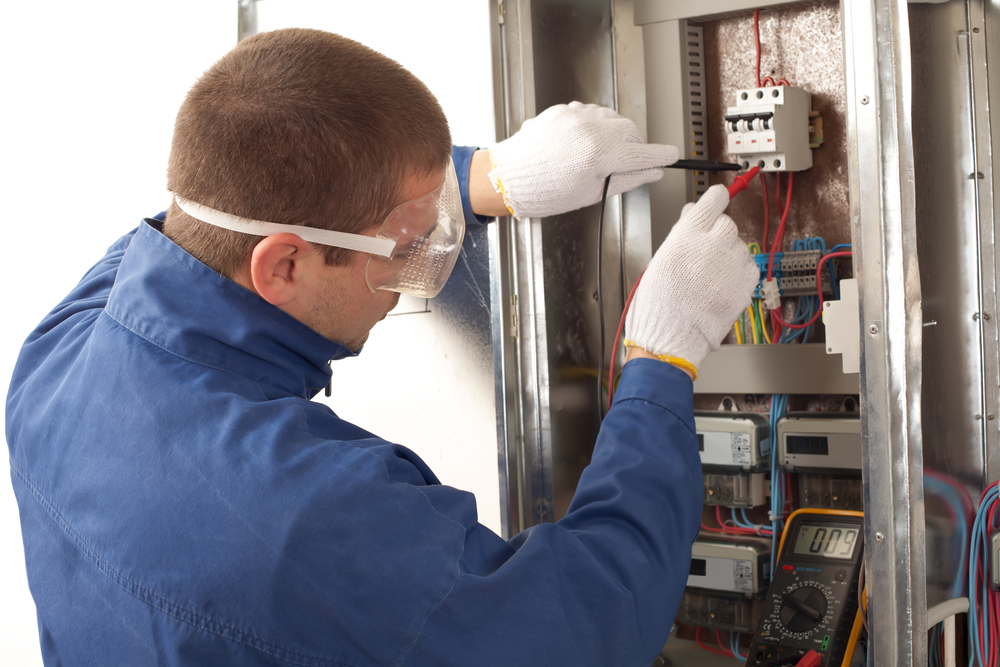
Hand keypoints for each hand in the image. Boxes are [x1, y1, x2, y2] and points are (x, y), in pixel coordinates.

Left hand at [487, 102, 678, 218]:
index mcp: (598, 155)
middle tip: (629, 164)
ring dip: (616, 135)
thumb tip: (651, 172)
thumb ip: (626, 179)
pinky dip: (596, 128)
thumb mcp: (591, 193)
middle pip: (631, 132)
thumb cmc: (543, 192)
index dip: (661, 156)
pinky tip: (585, 145)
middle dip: (635, 147)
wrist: (508, 178)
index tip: (671, 156)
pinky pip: (592, 115)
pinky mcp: (564, 110)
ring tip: (601, 156)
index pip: (642, 154)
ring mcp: (576, 116)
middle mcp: (589, 130)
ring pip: (613, 119)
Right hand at [624, 185, 758, 373]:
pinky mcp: (745, 284)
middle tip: (704, 253)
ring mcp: (732, 265)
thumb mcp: (660, 258)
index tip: (718, 198)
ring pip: (739, 246)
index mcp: (688, 236)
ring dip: (728, 255)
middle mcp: (713, 246)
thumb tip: (694, 215)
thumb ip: (681, 234)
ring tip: (709, 276)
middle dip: (717, 234)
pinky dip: (738, 272)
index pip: (713, 200)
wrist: (671, 337)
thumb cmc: (659, 303)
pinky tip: (720, 284)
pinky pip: (749, 267)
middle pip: (727, 224)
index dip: (715, 199)